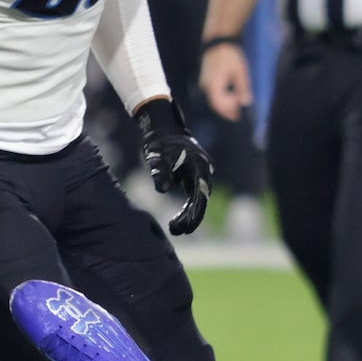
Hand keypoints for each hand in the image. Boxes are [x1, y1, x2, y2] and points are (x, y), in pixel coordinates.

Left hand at [134, 98, 212, 235]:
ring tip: (176, 229)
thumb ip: (160, 173)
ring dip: (189, 214)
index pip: (200, 196)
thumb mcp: (156, 158)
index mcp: (200, 168)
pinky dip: (187, 207)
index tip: (185, 227)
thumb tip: (163, 190)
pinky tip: (179, 218)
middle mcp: (204, 172)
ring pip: (199, 199)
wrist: (164, 129)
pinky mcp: (194, 176)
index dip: (194, 213)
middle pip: (201, 200)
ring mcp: (201, 174)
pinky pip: (194, 195)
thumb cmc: (159, 143)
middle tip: (177, 231)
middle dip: (191, 217)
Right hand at [200, 42, 251, 120]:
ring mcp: (205, 82)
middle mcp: (207, 84)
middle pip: (215, 104)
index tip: (239, 111)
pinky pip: (213, 94)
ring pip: (213, 100)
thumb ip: (243, 88)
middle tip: (238, 116)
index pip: (218, 103)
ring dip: (224, 106)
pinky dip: (221, 99)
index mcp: (214, 82)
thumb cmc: (231, 56)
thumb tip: (246, 102)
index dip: (228, 110)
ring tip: (236, 111)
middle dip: (226, 111)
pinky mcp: (207, 80)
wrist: (218, 44)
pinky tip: (231, 100)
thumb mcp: (240, 72)